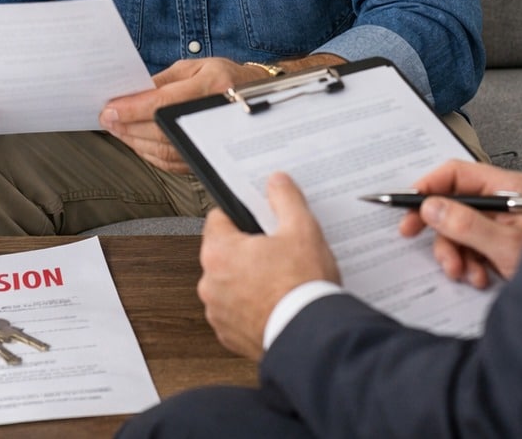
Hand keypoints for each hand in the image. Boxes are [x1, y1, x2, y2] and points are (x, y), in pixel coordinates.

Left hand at [100, 58, 269, 172]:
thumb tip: (131, 94)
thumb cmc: (224, 76)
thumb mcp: (195, 67)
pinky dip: (147, 153)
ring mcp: (212, 141)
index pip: (163, 103)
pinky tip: (135, 142)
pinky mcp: (207, 157)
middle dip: (127, 126)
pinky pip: (171, 162)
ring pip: (163, 150)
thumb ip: (163, 81)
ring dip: (133, 141)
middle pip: (160, 130)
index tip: (110, 109)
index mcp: (211, 86)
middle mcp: (212, 116)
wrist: (259, 97)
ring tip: (116, 129)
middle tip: (107, 120)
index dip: (132, 108)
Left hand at [198, 172, 339, 359]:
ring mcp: (218, 312)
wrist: (312, 339)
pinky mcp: (229, 336)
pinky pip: (236, 312)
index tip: (259, 221)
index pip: (218, 219)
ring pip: (230, 284)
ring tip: (281, 281)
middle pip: (224, 253)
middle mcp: (209, 283)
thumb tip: (276, 183)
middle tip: (278, 252)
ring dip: (248, 281)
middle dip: (248, 250)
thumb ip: (286, 200)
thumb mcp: (302, 230)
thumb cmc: (303, 288)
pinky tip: (277, 304)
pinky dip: (252, 308)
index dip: (242, 216)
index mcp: (219, 252)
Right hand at [399, 159, 521, 286]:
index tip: (407, 205)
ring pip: (458, 229)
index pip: (457, 174)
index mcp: (507, 188)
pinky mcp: (501, 245)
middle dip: (438, 228)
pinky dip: (468, 263)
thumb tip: (431, 207)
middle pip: (453, 203)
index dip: (428, 186)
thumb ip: (466, 225)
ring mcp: (502, 224)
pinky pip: (471, 247)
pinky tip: (479, 277)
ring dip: (454, 253)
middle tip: (410, 235)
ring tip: (463, 272)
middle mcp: (503, 201)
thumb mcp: (506, 245)